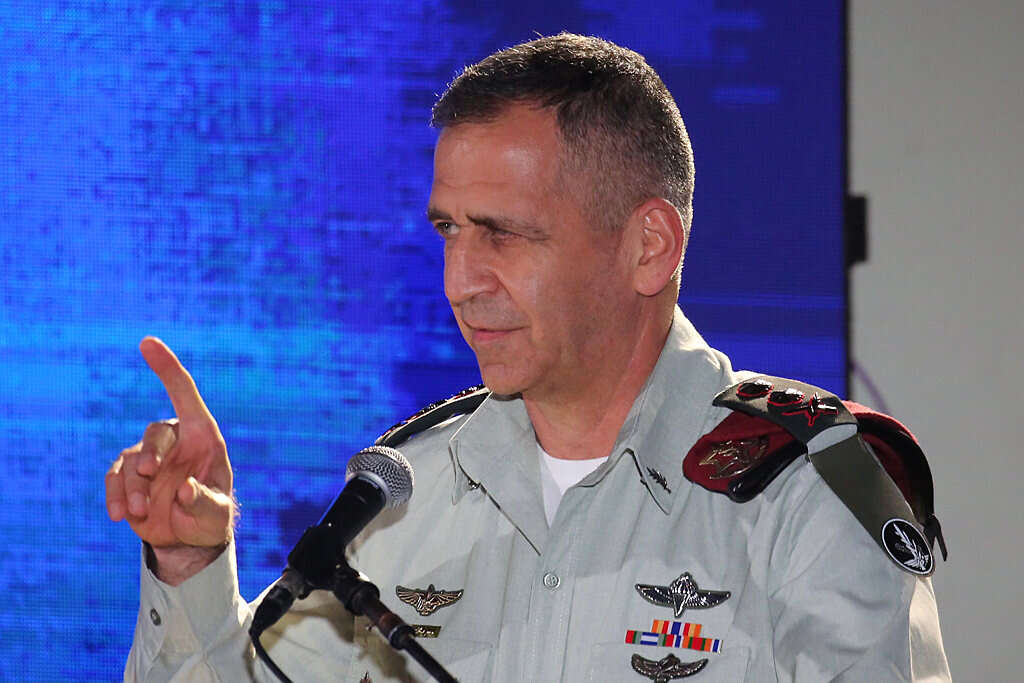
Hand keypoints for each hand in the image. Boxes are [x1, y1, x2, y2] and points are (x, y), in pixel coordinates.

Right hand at [106, 337, 234, 563]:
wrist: (189, 538)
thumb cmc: (211, 517)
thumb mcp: (216, 515)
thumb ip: (205, 502)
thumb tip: (186, 489)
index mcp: (203, 436)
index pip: (185, 394)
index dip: (167, 368)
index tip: (147, 342)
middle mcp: (175, 440)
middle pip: (155, 433)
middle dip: (149, 453)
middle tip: (147, 474)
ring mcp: (148, 457)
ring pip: (130, 461)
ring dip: (132, 487)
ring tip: (139, 514)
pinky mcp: (128, 477)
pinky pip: (114, 478)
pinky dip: (114, 495)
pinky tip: (119, 516)